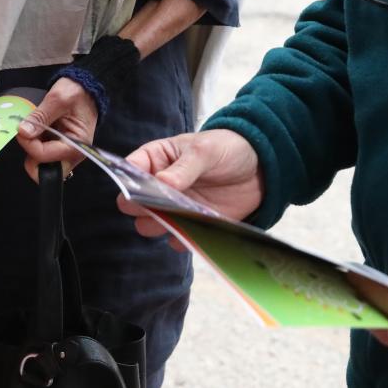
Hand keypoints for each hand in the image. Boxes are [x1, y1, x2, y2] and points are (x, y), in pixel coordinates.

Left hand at [15, 76, 98, 180]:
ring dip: (33, 149)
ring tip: (35, 129)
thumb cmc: (76, 92)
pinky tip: (39, 130)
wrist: (84, 89)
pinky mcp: (60, 150)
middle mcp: (73, 154)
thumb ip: (40, 117)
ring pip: (42, 166)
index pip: (44, 156)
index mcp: (76, 144)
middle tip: (29, 134)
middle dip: (32, 155)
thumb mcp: (57, 99)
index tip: (22, 129)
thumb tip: (24, 132)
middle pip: (45, 172)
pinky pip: (43, 157)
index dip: (28, 144)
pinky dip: (36, 145)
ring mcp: (66, 154)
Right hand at [120, 130, 262, 247]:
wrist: (259, 167)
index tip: (136, 188)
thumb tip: (162, 183)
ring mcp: (174, 207)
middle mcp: (159, 186)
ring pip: (151, 224)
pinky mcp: (191, 224)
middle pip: (135, 203)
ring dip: (160, 225)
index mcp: (156, 159)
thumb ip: (184, 168)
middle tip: (158, 205)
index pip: (130, 170)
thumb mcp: (205, 151)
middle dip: (142, 207)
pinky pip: (177, 239)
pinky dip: (182, 239)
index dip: (128, 180)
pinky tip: (193, 232)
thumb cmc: (226, 148)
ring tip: (178, 218)